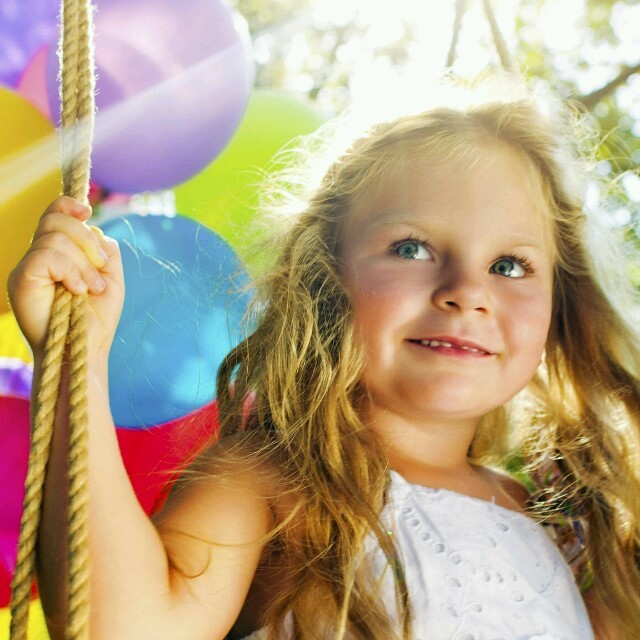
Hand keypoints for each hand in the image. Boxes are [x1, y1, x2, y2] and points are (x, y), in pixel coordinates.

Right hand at [7, 196, 124, 364]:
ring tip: (91, 289)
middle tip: (100, 269)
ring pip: (55, 238)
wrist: (84, 350)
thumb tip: (93, 227)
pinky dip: (70, 271)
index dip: (68, 205)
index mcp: (57, 254)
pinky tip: (78, 290)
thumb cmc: (96, 319)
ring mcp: (27, 268)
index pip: (54, 214)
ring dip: (84, 264)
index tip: (87, 212)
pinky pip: (46, 256)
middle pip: (56, 219)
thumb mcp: (110, 277)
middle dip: (87, 240)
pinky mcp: (21, 279)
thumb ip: (104, 248)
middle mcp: (38, 257)